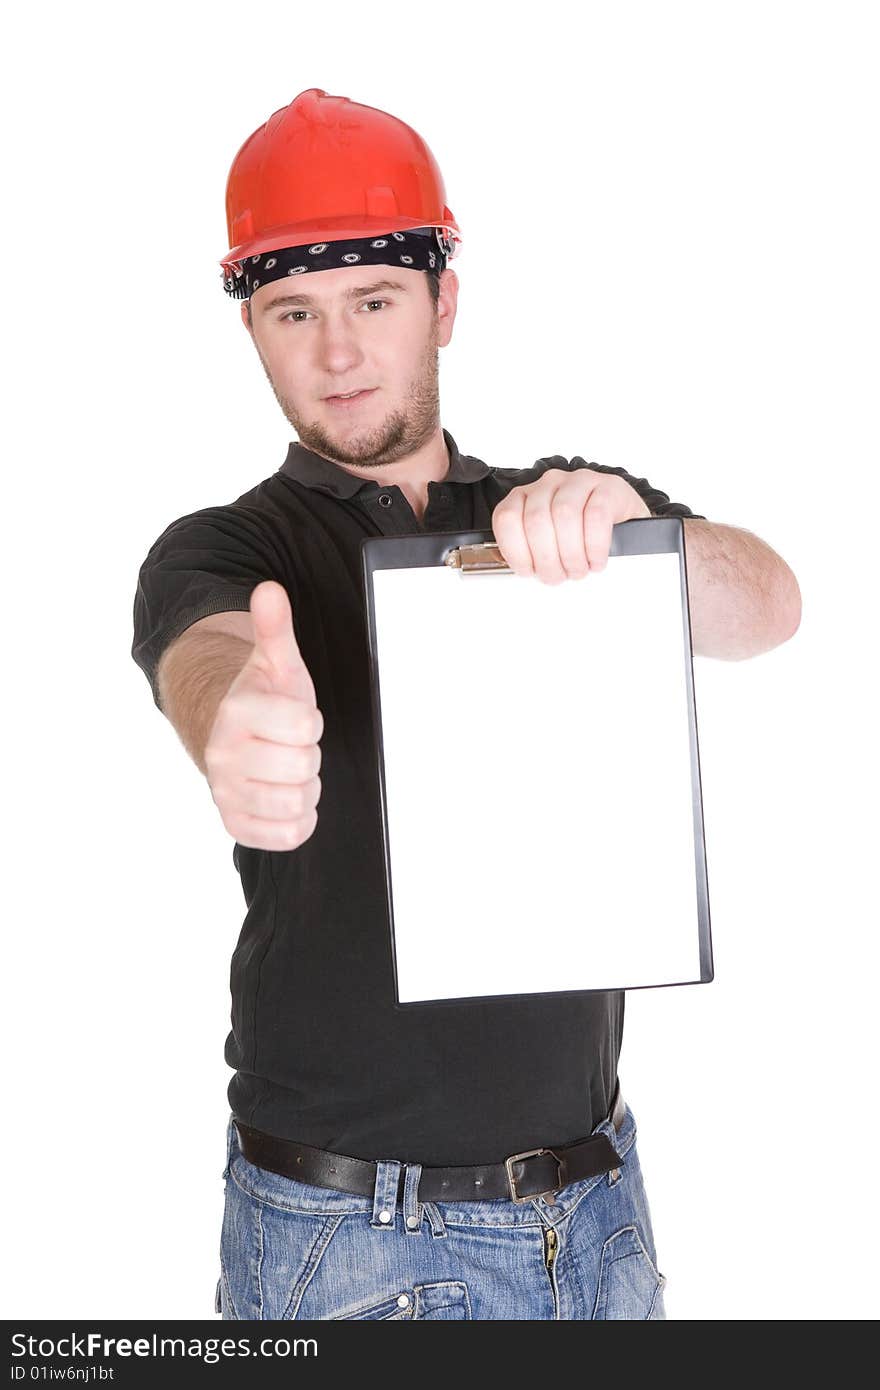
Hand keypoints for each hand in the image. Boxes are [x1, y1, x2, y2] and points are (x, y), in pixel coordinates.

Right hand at [205, 581, 322, 851]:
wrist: (231, 739)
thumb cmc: (267, 700)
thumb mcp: (277, 662)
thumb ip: (275, 627)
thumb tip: (269, 589)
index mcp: (236, 711)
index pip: (305, 726)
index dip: (311, 722)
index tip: (296, 717)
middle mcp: (223, 755)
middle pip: (304, 768)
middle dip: (309, 756)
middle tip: (292, 745)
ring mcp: (226, 793)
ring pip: (299, 803)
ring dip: (306, 788)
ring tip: (289, 769)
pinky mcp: (235, 825)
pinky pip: (288, 835)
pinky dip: (297, 820)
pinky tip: (285, 797)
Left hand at [491, 468, 651, 583]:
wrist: (625, 521)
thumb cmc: (583, 535)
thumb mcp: (550, 542)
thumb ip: (532, 551)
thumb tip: (526, 572)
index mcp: (526, 496)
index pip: (507, 518)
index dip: (516, 551)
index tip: (529, 571)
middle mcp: (549, 484)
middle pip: (536, 520)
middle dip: (547, 559)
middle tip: (559, 576)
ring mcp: (579, 481)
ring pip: (564, 515)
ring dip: (571, 554)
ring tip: (579, 569)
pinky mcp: (608, 487)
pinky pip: (596, 516)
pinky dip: (594, 545)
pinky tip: (597, 559)